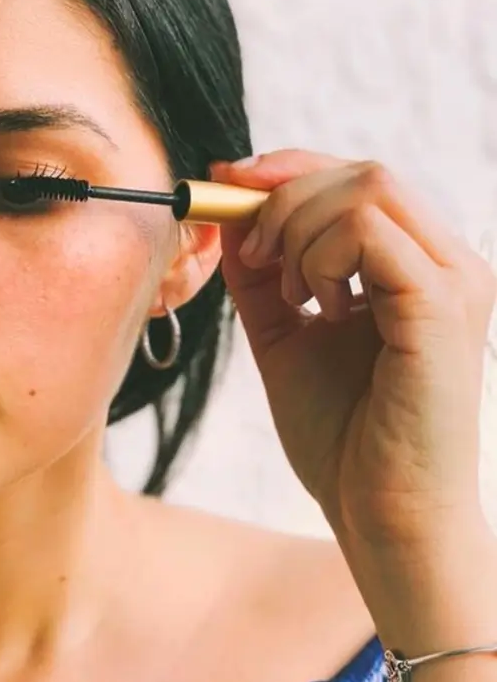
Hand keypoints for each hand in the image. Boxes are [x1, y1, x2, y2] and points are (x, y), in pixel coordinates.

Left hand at [211, 150, 495, 552]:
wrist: (380, 513)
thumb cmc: (343, 437)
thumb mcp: (284, 337)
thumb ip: (262, 279)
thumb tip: (227, 218)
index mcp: (417, 267)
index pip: (360, 179)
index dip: (289, 168)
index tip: (227, 184)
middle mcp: (448, 263)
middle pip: (364, 171)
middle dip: (284, 196)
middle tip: (250, 254)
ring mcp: (454, 281)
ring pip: (369, 188)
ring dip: (298, 228)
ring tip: (289, 292)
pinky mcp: (442, 306)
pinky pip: (370, 234)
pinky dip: (319, 257)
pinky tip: (314, 306)